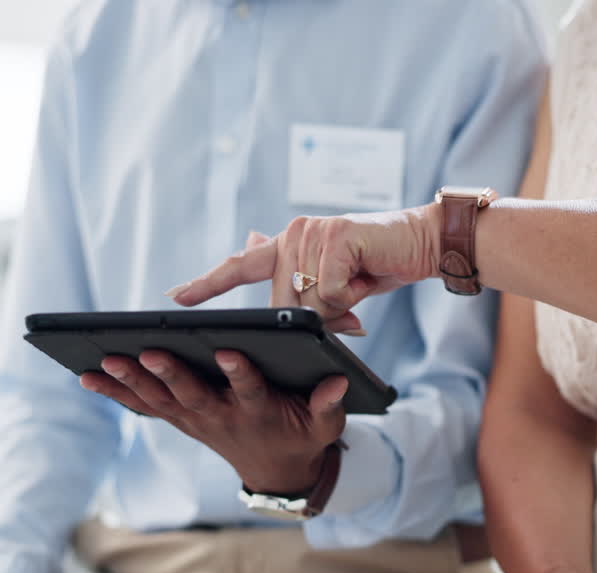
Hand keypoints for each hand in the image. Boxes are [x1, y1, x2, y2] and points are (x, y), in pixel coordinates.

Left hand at [80, 349, 347, 494]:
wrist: (277, 473)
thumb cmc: (304, 435)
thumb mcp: (325, 425)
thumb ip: (329, 404)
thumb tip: (338, 381)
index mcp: (259, 412)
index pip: (249, 390)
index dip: (240, 372)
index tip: (229, 351)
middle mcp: (222, 417)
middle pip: (193, 394)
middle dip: (169, 374)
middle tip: (147, 353)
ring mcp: (197, 421)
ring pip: (160, 401)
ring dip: (131, 383)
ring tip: (102, 362)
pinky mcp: (181, 420)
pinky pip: (144, 407)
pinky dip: (117, 394)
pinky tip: (87, 377)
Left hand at [169, 205, 442, 332]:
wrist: (421, 244)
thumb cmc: (376, 266)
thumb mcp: (333, 284)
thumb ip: (299, 287)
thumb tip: (262, 275)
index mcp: (287, 245)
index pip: (239, 267)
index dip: (207, 284)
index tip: (175, 299)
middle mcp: (294, 234)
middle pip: (282, 304)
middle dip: (316, 317)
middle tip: (349, 297)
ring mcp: (313, 232)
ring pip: (307, 303)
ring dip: (339, 305)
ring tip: (360, 281)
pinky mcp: (335, 238)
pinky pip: (328, 293)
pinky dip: (351, 296)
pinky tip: (366, 274)